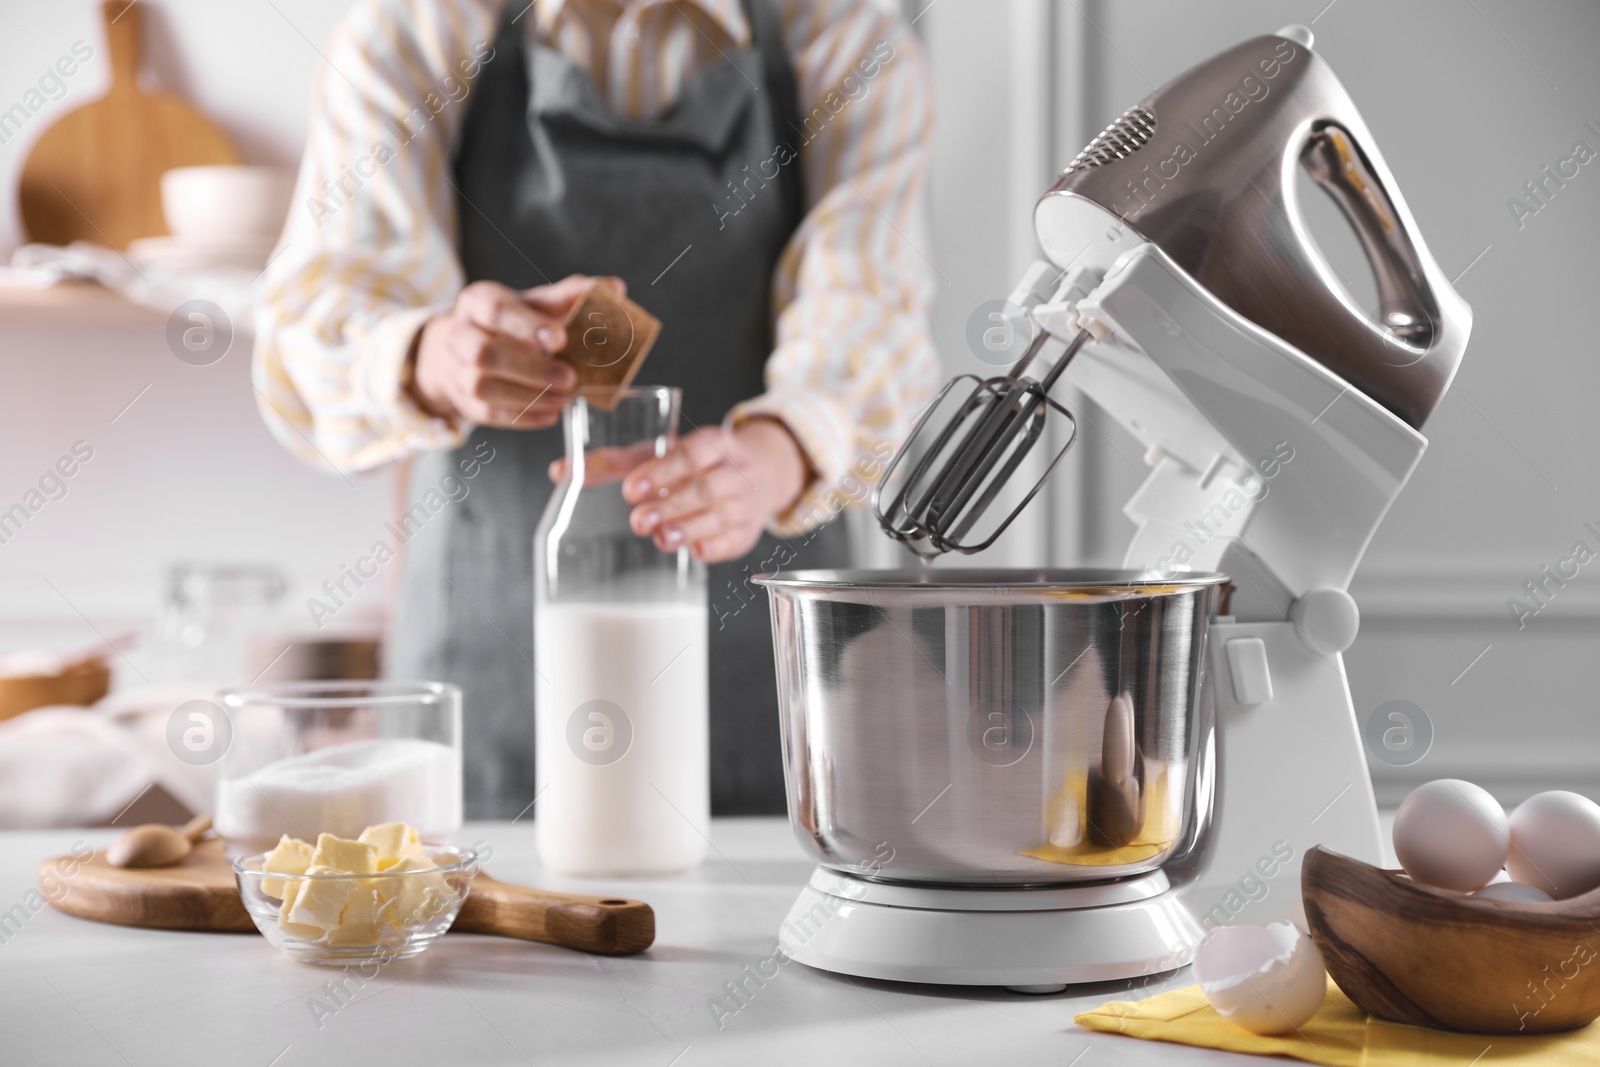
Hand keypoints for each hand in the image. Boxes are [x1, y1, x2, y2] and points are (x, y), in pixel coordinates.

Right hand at [409, 275, 623, 427]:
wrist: (466, 348)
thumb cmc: (509, 323)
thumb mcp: (534, 303)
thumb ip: (571, 296)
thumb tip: (615, 288)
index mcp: (478, 302)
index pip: (495, 310)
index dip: (527, 326)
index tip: (560, 338)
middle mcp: (460, 335)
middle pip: (483, 353)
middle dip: (530, 369)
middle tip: (570, 377)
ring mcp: (458, 370)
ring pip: (484, 387)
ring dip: (529, 396)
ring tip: (565, 397)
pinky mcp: (467, 401)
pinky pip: (491, 414)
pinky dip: (525, 417)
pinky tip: (552, 413)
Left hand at [605, 418, 808, 562]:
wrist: (759, 474)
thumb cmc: (695, 464)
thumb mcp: (659, 453)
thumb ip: (612, 463)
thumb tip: (559, 472)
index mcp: (714, 442)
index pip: (690, 454)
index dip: (662, 471)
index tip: (632, 489)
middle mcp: (735, 471)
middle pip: (704, 488)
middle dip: (671, 506)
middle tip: (638, 520)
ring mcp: (744, 503)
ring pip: (720, 517)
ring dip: (689, 529)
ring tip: (660, 538)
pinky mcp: (745, 532)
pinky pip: (732, 541)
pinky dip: (714, 547)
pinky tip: (696, 551)